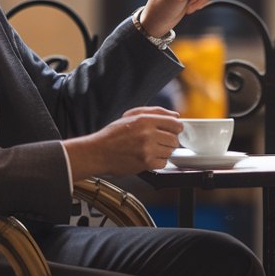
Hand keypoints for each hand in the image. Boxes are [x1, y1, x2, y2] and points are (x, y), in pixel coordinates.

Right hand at [68, 106, 183, 177]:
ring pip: (170, 152)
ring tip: (151, 148)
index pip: (175, 123)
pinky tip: (148, 157)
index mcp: (145, 120)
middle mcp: (147, 134)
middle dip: (169, 140)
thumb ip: (156, 112)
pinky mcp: (146, 163)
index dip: (176, 127)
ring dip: (163, 151)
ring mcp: (147, 150)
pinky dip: (158, 161)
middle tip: (159, 140)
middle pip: (174, 139)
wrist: (98, 152)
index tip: (173, 130)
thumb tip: (176, 115)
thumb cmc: (113, 134)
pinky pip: (163, 163)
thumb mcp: (131, 116)